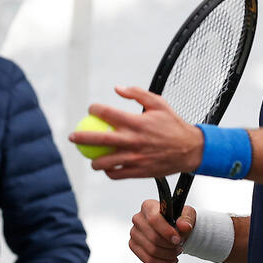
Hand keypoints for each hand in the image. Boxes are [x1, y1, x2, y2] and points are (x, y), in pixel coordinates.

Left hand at [71, 86, 203, 178]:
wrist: (190, 150)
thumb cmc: (172, 124)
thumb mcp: (159, 103)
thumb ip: (137, 94)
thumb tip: (117, 88)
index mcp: (137, 122)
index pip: (108, 114)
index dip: (95, 110)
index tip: (91, 109)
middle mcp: (134, 141)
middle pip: (99, 139)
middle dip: (81, 137)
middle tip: (72, 136)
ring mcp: (135, 158)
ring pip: (105, 162)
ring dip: (93, 160)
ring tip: (90, 156)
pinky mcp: (138, 172)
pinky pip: (116, 174)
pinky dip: (108, 171)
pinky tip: (107, 166)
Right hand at [128, 199, 195, 262]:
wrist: (175, 229)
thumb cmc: (178, 220)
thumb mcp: (188, 214)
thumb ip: (187, 219)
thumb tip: (184, 226)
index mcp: (149, 206)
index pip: (154, 219)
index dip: (166, 231)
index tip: (177, 239)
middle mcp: (138, 218)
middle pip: (153, 237)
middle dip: (169, 245)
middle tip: (179, 246)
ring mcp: (134, 233)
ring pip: (151, 250)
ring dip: (167, 254)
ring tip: (176, 251)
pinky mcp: (134, 245)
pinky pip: (147, 259)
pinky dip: (161, 262)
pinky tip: (170, 259)